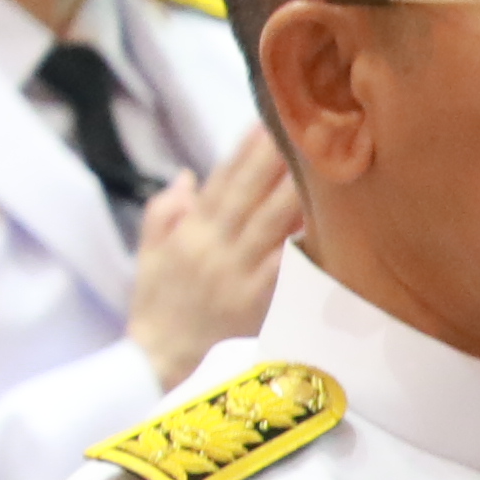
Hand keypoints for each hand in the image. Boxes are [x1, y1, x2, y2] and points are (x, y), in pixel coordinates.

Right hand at [125, 123, 305, 378]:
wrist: (160, 361)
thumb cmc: (157, 305)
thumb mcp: (149, 254)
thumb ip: (165, 211)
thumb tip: (188, 176)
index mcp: (191, 231)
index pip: (222, 179)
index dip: (246, 148)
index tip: (268, 119)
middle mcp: (216, 246)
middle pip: (253, 192)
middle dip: (279, 156)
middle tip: (308, 124)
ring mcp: (239, 273)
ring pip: (274, 222)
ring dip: (299, 189)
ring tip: (326, 162)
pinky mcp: (259, 301)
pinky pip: (287, 265)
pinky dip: (305, 242)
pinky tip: (330, 222)